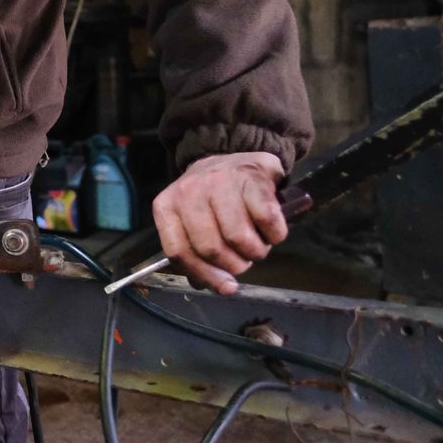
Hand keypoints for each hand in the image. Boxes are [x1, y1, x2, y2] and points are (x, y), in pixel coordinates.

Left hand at [151, 152, 286, 294]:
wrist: (235, 155)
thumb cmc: (213, 198)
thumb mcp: (192, 221)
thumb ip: (193, 252)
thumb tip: (206, 285)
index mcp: (167, 206)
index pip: (179, 251)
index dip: (204, 275)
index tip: (226, 287)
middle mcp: (188, 191)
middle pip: (211, 248)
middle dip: (235, 265)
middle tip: (244, 259)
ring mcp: (220, 182)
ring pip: (238, 237)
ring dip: (256, 252)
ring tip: (257, 245)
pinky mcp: (252, 178)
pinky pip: (267, 220)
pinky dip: (275, 234)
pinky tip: (272, 231)